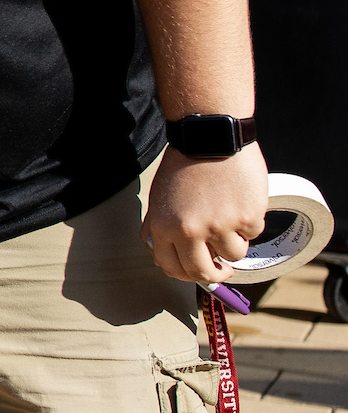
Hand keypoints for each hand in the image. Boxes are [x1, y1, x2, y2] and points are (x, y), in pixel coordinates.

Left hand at [143, 145, 268, 282]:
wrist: (210, 137)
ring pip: (234, 255)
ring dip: (235, 241)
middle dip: (215, 275)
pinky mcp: (247, 217)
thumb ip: (159, 227)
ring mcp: (221, 226)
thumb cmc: (184, 165)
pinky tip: (241, 200)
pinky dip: (250, 221)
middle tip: (223, 269)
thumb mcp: (160, 197)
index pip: (171, 268)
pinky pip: (253, 233)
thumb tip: (160, 257)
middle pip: (203, 272)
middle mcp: (190, 231)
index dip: (186, 274)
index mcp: (164, 227)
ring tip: (230, 216)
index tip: (197, 271)